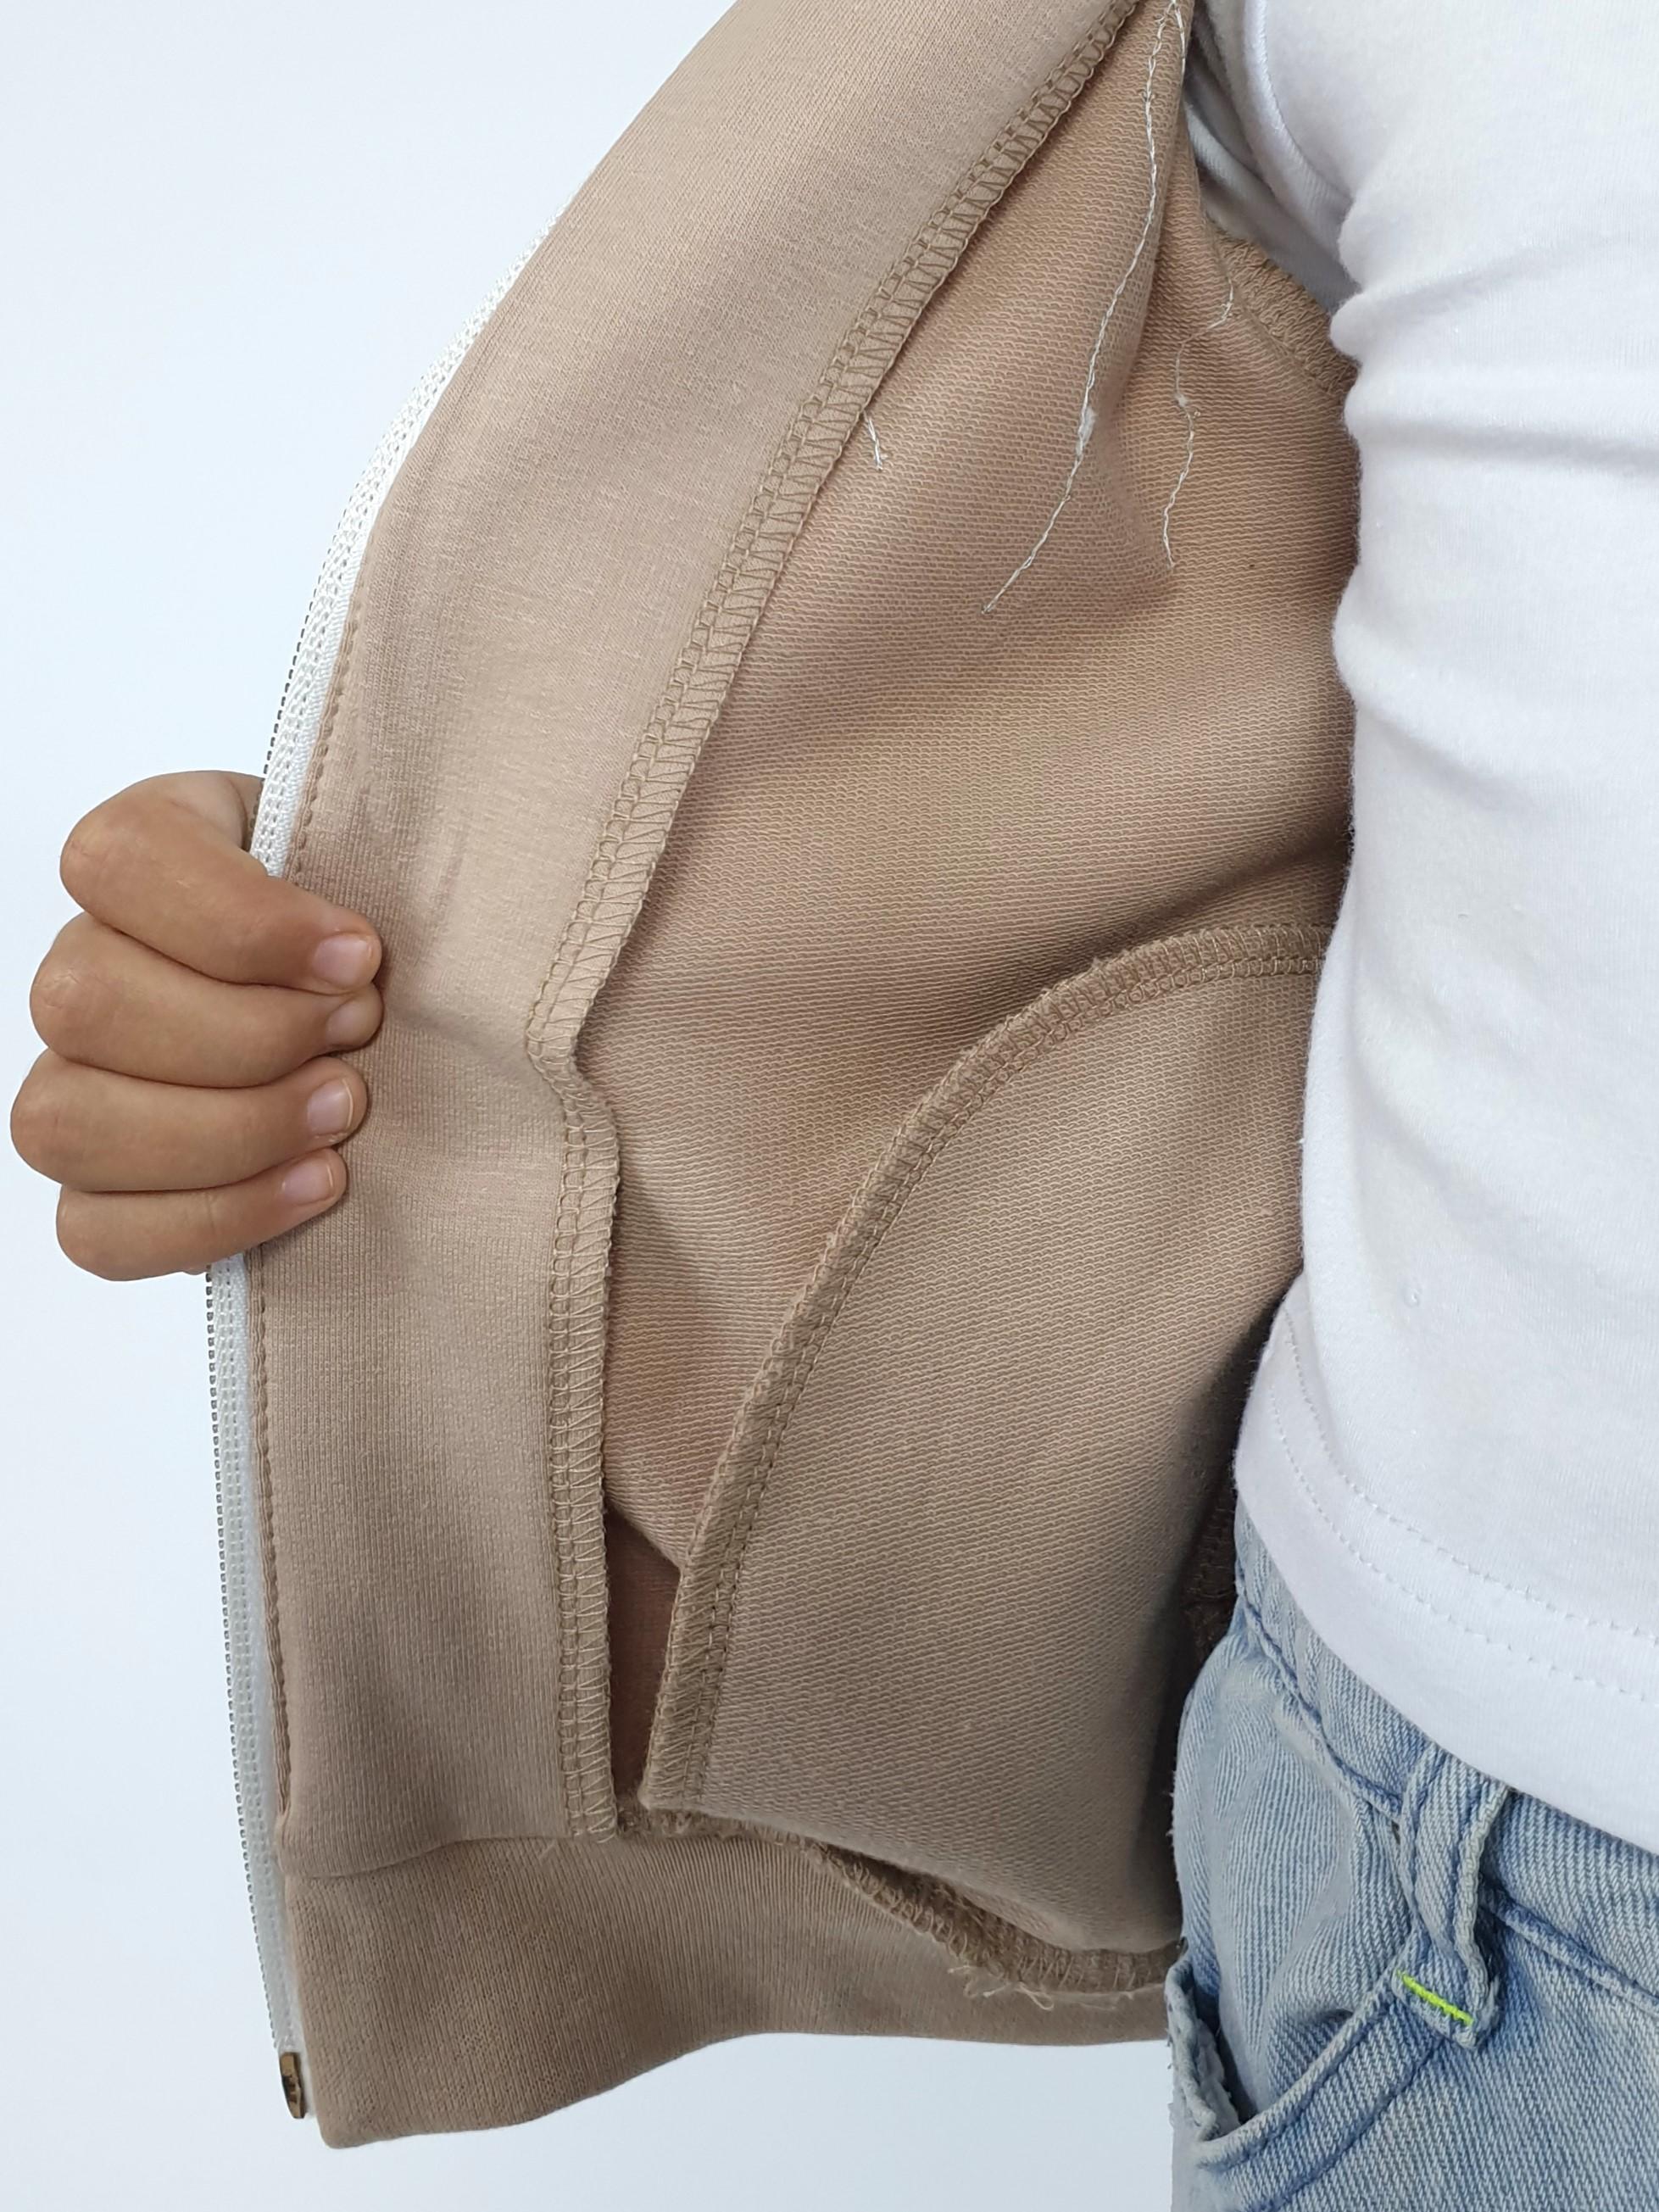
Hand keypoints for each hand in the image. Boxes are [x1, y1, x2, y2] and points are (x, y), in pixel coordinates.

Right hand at [11, 770, 383, 1278]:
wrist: (397, 1027)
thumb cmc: (373, 941)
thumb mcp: (379, 865)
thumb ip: (364, 865)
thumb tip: (359, 951)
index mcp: (143, 857)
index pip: (116, 860)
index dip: (239, 920)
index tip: (359, 954)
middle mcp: (82, 965)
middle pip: (83, 1001)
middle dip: (248, 1033)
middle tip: (360, 1034)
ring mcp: (72, 1083)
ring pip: (67, 1122)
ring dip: (229, 1130)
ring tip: (344, 1112)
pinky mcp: (96, 1190)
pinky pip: (94, 1231)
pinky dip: (216, 1218)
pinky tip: (317, 1183)